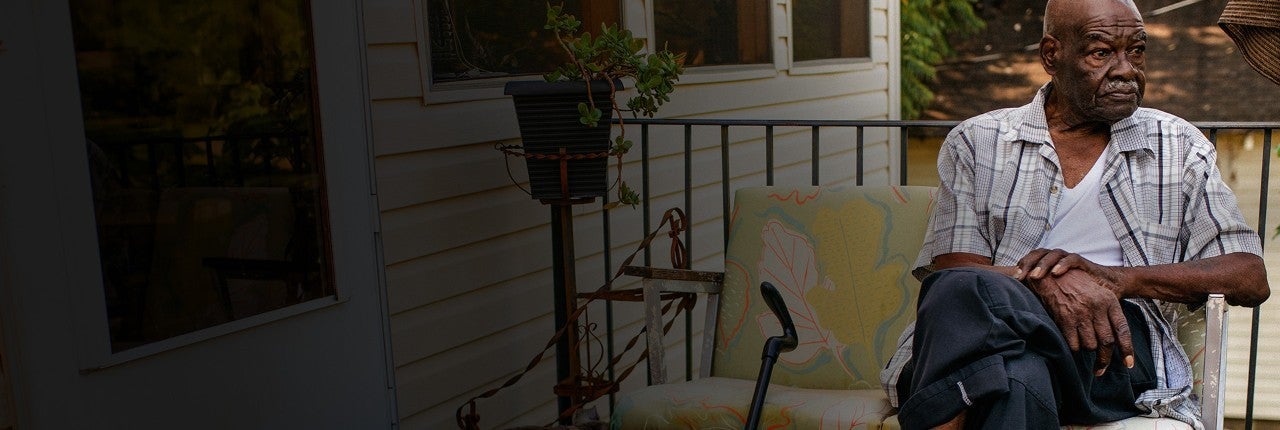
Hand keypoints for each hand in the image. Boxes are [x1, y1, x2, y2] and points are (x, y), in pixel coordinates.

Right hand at [1016, 249, 1134, 374]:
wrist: (1050, 274)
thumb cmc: (1076, 285)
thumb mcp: (1098, 293)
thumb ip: (1108, 313)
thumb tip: (1115, 339)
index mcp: (1109, 301)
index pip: (1122, 330)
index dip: (1126, 349)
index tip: (1128, 364)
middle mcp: (1097, 307)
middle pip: (1107, 342)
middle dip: (1104, 360)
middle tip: (1100, 369)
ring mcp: (1081, 313)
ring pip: (1090, 345)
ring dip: (1086, 349)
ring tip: (1082, 346)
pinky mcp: (1065, 318)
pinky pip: (1073, 343)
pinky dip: (1073, 347)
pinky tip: (1071, 342)